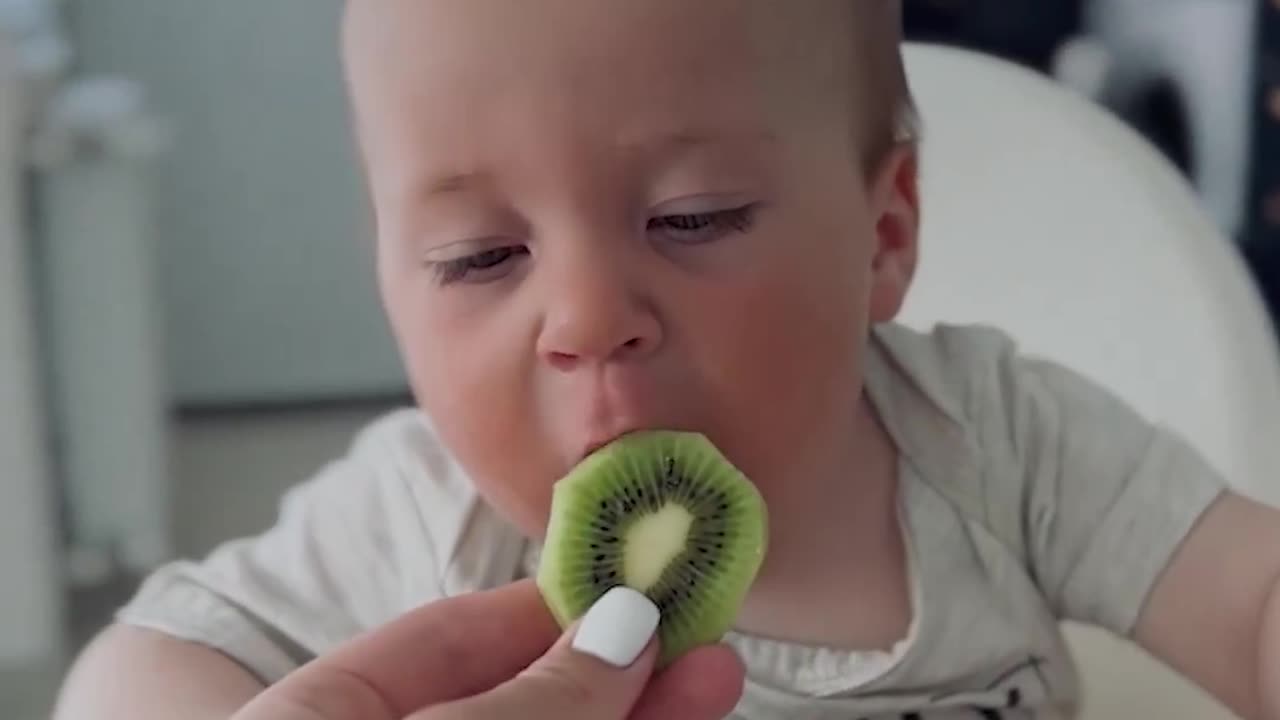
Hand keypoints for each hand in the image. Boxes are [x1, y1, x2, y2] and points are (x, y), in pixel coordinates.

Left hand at [230, 580, 745, 719]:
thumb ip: (530, 698)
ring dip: (638, 715)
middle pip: (520, 697)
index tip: (635, 590)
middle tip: (700, 639)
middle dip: (616, 666)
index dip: (551, 608)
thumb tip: (619, 632)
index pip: (451, 637)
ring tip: (714, 681)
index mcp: (321, 714)